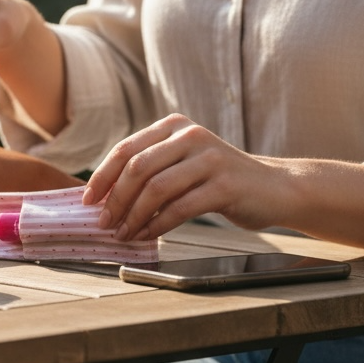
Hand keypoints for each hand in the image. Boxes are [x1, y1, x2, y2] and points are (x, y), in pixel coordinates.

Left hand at [82, 113, 285, 240]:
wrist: (275, 188)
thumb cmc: (219, 179)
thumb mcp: (183, 162)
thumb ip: (151, 170)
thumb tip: (105, 198)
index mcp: (173, 126)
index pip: (125, 149)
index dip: (102, 177)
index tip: (87, 201)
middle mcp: (190, 136)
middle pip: (137, 168)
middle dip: (115, 199)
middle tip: (104, 223)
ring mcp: (209, 158)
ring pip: (156, 189)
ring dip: (133, 216)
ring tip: (124, 234)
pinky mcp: (224, 185)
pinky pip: (180, 208)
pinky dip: (158, 225)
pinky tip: (148, 235)